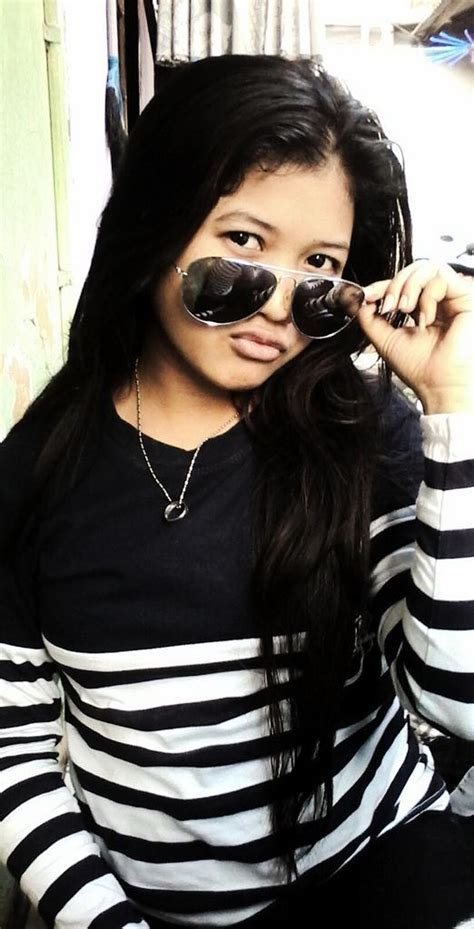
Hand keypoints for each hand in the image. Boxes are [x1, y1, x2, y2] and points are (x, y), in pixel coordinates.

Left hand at [359, 261, 473, 413]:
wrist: (438, 385)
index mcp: (422, 308)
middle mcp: (439, 300)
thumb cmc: (419, 368)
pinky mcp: (466, 297)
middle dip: (395, 284)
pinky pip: (441, 278)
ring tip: (405, 311)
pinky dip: (427, 297)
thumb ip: (370, 318)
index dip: (383, 284)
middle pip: (415, 268)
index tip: (367, 294)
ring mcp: (453, 298)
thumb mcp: (384, 339)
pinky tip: (426, 320)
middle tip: (389, 307)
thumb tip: (357, 298)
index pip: (403, 283)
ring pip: (428, 267)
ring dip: (409, 287)